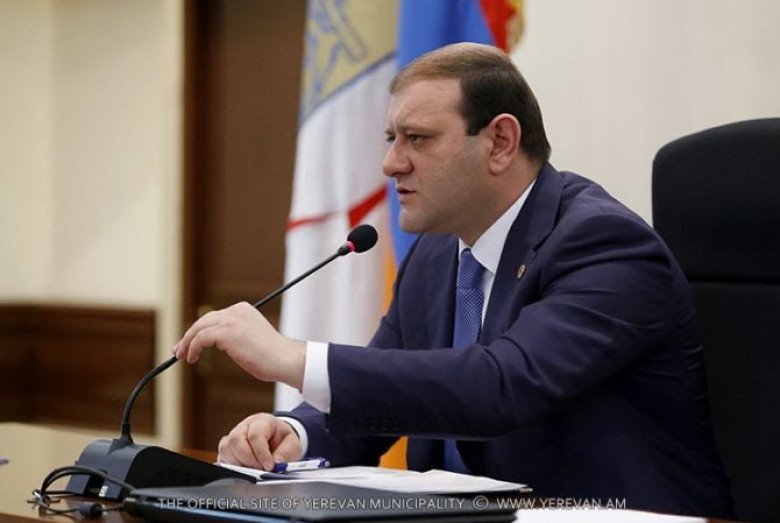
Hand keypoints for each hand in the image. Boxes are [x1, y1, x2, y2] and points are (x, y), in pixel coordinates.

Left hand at [173, 302, 305, 389]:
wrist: (283, 359)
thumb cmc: (270, 356)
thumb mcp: (250, 338)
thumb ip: (234, 335)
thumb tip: (216, 342)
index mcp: (242, 310)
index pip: (214, 317)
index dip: (199, 330)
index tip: (190, 342)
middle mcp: (236, 310)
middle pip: (204, 320)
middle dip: (189, 335)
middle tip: (179, 350)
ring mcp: (231, 320)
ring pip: (199, 328)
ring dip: (187, 342)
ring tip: (182, 355)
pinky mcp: (226, 332)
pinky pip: (200, 338)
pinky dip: (192, 348)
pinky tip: (192, 358)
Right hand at [218, 413, 302, 469]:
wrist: (278, 439)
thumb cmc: (283, 440)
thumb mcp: (293, 445)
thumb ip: (285, 454)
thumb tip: (275, 464)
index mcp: (263, 421)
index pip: (256, 435)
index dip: (261, 453)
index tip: (269, 466)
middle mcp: (245, 426)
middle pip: (236, 439)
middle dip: (248, 459)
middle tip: (260, 470)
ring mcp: (234, 436)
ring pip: (226, 448)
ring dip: (238, 463)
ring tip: (252, 470)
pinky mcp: (228, 448)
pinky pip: (222, 456)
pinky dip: (231, 466)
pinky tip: (244, 470)